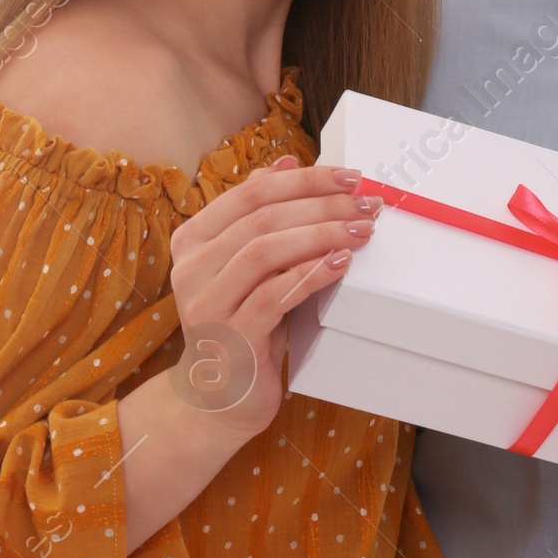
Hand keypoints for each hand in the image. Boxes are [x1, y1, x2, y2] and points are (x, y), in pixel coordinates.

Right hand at [165, 155, 378, 447]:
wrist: (219, 396)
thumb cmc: (242, 323)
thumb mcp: (248, 266)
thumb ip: (259, 216)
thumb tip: (287, 161)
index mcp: (192, 239)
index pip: (251, 193)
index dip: (304, 179)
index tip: (349, 176)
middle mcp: (191, 267)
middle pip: (263, 218)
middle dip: (322, 204)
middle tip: (367, 202)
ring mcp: (206, 303)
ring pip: (266, 250)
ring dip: (322, 235)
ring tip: (362, 230)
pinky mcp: (231, 336)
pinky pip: (275, 295)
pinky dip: (312, 274)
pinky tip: (341, 264)